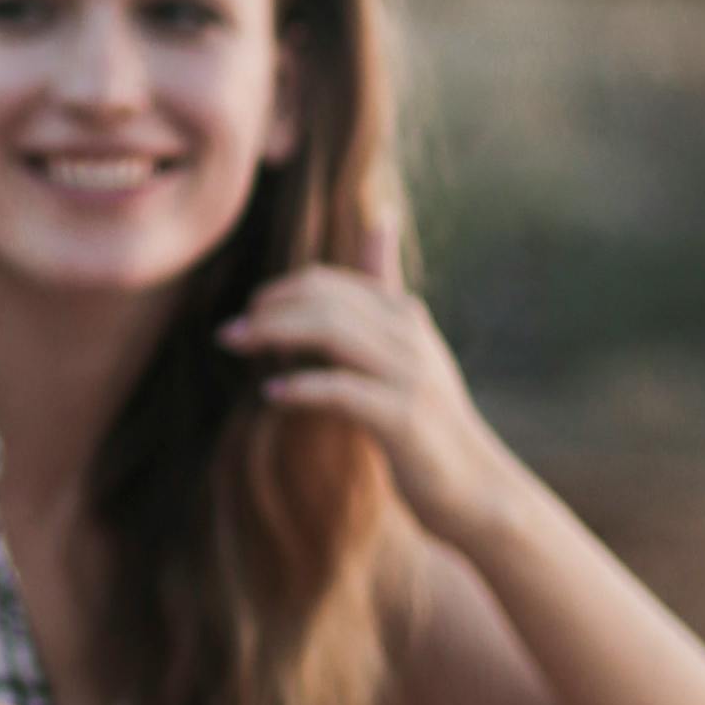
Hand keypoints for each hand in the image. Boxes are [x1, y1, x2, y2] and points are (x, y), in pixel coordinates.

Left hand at [221, 215, 513, 543]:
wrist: (474, 484)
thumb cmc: (426, 417)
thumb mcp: (406, 347)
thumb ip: (384, 290)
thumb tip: (378, 220)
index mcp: (404, 316)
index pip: (329, 283)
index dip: (281, 292)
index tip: (249, 314)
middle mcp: (410, 336)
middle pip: (326, 301)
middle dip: (270, 311)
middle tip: (230, 332)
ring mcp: (410, 375)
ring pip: (333, 332)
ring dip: (276, 335)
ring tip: (238, 346)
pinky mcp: (405, 417)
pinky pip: (343, 391)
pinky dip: (302, 388)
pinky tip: (272, 395)